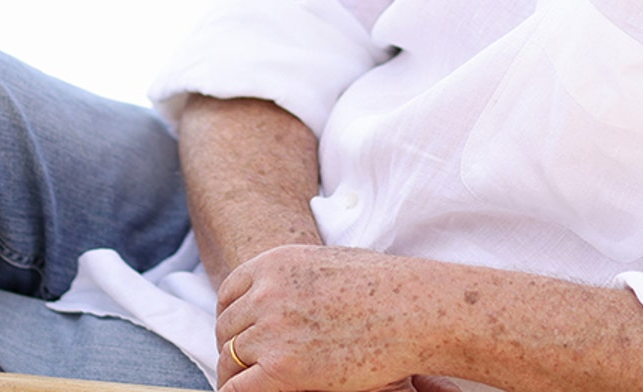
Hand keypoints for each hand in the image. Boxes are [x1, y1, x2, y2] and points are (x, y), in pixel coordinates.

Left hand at [214, 245, 451, 391]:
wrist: (416, 309)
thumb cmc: (387, 289)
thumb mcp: (330, 266)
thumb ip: (295, 280)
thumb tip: (279, 301)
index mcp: (275, 263)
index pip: (228, 294)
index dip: (233, 319)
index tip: (243, 337)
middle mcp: (266, 292)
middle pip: (225, 328)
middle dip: (235, 348)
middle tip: (251, 367)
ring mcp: (271, 328)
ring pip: (229, 359)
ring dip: (238, 375)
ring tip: (253, 385)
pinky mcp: (282, 366)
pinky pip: (238, 388)